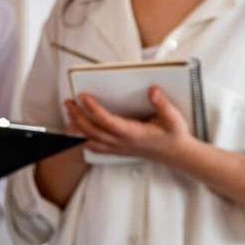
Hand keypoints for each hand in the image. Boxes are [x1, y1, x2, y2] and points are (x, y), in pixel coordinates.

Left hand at [62, 87, 193, 163]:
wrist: (176, 154)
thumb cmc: (173, 136)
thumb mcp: (173, 119)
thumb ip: (162, 104)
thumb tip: (152, 90)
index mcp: (134, 133)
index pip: (107, 121)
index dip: (93, 109)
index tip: (83, 96)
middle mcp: (122, 142)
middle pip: (92, 131)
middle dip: (77, 116)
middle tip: (69, 102)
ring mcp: (118, 148)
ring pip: (90, 141)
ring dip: (76, 128)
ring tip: (69, 114)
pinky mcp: (117, 150)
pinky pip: (94, 147)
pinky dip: (82, 140)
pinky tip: (77, 132)